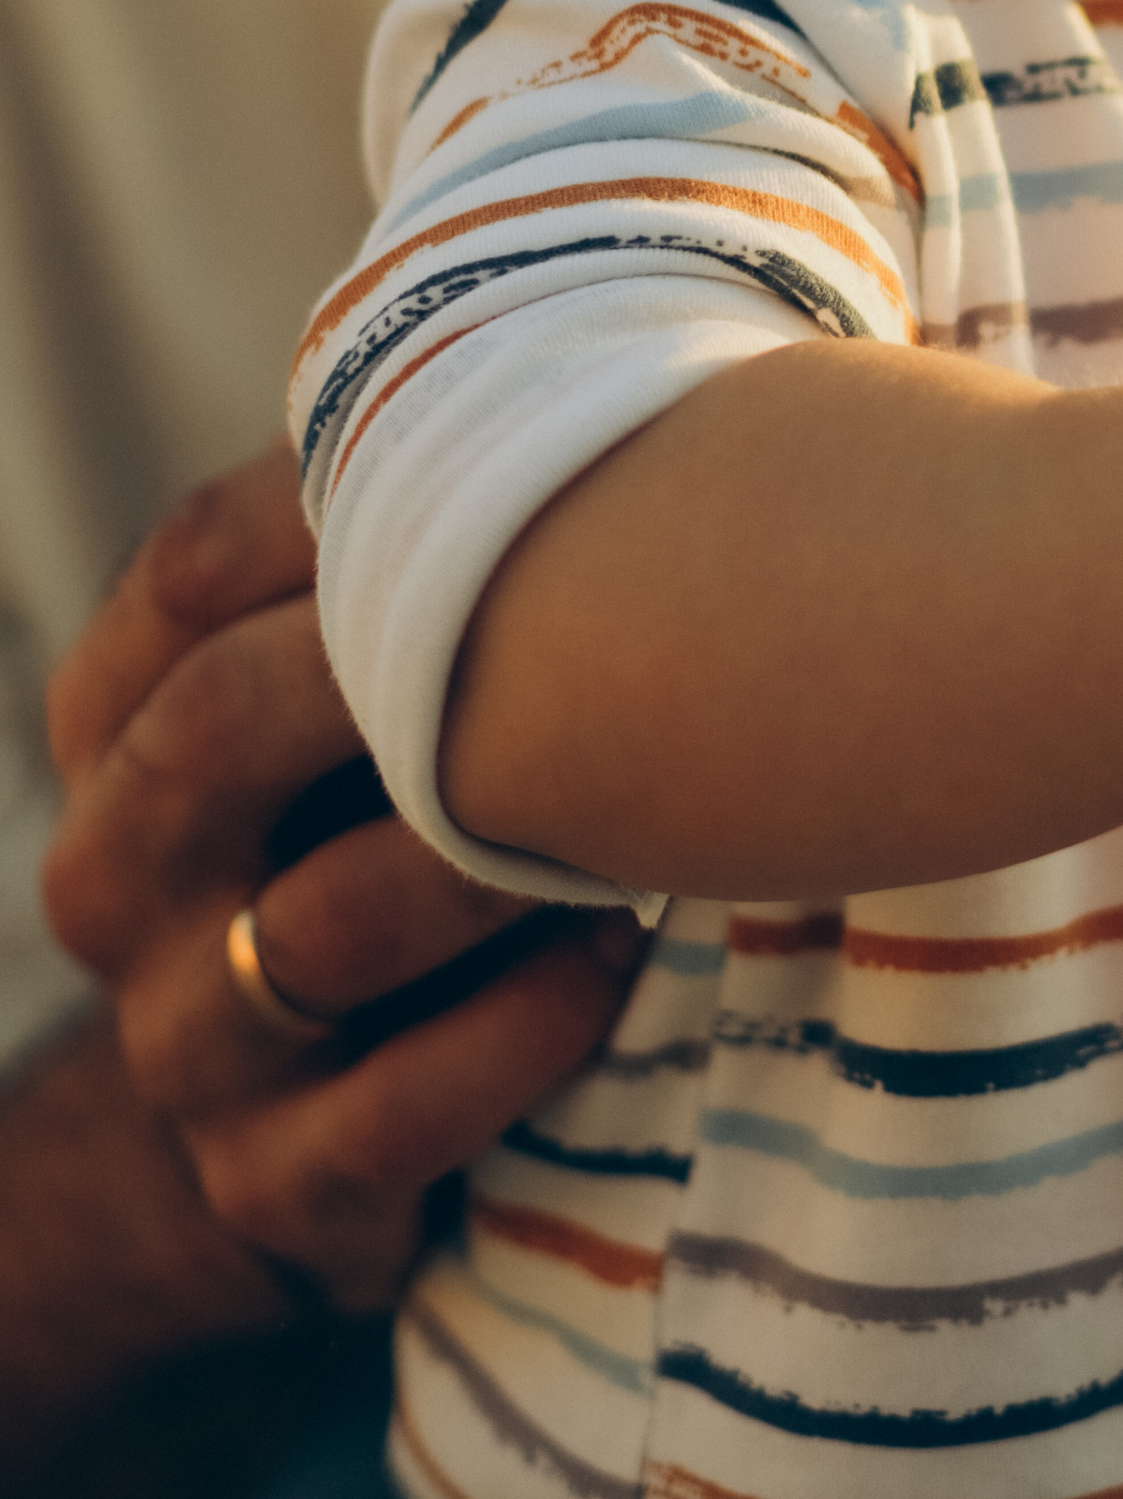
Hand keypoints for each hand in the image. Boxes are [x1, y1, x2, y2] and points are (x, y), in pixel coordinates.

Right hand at [45, 444, 643, 1311]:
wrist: (364, 1079)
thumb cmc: (427, 787)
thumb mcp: (407, 644)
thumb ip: (424, 507)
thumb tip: (552, 311)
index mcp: (130, 715)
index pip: (193, 569)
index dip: (350, 509)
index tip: (532, 463)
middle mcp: (120, 873)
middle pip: (214, 740)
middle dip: (396, 689)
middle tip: (581, 641)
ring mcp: (183, 1039)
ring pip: (301, 942)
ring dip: (472, 877)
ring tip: (626, 824)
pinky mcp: (272, 1187)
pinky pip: (371, 1125)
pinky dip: (499, 1042)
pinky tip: (608, 961)